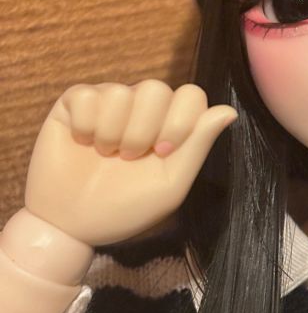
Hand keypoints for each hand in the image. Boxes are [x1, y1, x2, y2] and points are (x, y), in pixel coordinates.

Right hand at [24, 80, 236, 246]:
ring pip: (119, 91)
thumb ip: (198, 145)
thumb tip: (229, 110)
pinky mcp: (75, 103)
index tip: (163, 152)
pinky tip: (83, 142)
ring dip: (112, 131)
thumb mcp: (171, 184)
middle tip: (130, 158)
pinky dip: (85, 124)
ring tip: (106, 154)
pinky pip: (85, 95)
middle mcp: (142, 107)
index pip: (191, 95)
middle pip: (156, 88)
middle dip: (143, 129)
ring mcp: (109, 102)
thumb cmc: (126, 207)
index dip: (180, 121)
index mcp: (171, 124)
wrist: (73, 224)